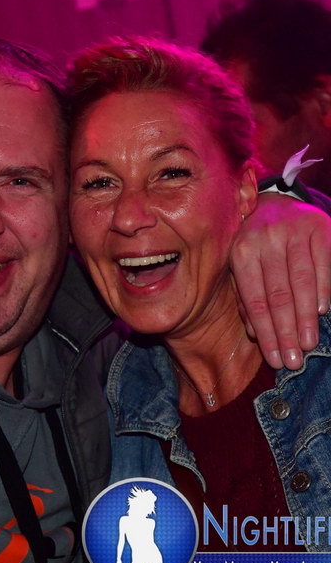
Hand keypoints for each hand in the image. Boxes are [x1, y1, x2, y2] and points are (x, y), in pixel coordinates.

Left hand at [232, 194, 330, 368]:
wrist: (275, 201)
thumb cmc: (256, 244)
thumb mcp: (242, 267)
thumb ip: (246, 298)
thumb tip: (254, 333)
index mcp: (241, 253)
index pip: (255, 301)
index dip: (266, 333)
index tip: (274, 359)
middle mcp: (263, 241)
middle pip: (277, 295)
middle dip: (286, 332)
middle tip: (293, 361)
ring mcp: (291, 231)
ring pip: (300, 282)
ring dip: (306, 317)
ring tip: (308, 344)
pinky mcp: (318, 225)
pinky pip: (322, 262)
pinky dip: (323, 288)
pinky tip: (322, 310)